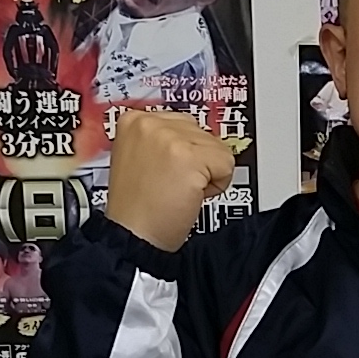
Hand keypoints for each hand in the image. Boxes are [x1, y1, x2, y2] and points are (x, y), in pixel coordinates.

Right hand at [106, 109, 235, 251]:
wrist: (132, 237)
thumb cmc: (137, 208)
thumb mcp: (138, 159)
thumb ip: (162, 141)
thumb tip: (194, 137)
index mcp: (134, 120)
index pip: (184, 123)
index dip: (185, 153)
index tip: (172, 171)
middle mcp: (150, 123)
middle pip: (203, 133)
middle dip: (197, 162)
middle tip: (173, 185)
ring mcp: (169, 138)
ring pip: (217, 147)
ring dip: (206, 174)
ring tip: (179, 191)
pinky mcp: (188, 157)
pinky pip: (226, 163)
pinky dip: (217, 185)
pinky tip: (191, 196)